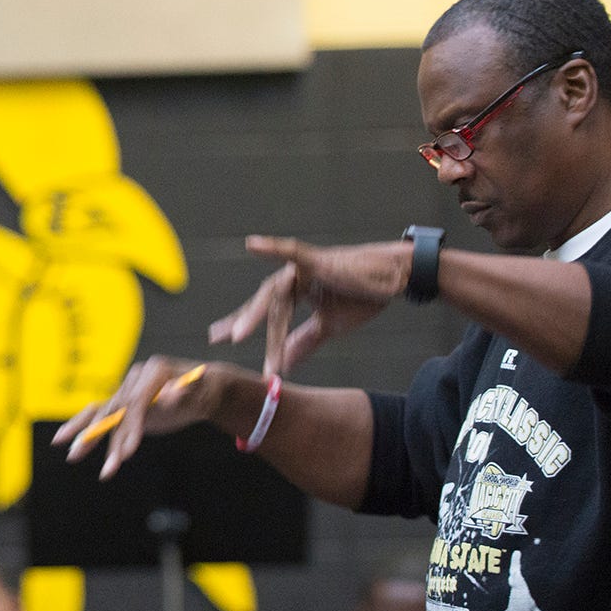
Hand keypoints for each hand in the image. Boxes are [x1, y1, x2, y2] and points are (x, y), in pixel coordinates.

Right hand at [51, 355, 227, 480]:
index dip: (132, 427)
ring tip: (73, 457)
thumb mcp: (202, 391)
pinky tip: (61, 440)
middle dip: (108, 439)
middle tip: (105, 465)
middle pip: (117, 410)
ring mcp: (126, 390)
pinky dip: (81, 427)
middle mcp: (135, 378)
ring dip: (89, 438)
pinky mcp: (122, 404)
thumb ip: (185, 392)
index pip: (138, 401)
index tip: (129, 452)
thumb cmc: (205, 389)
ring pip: (103, 414)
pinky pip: (98, 415)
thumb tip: (171, 394)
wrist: (201, 388)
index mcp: (153, 371)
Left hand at [207, 235, 412, 374]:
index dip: (243, 324)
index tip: (219, 338)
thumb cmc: (361, 295)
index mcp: (294, 294)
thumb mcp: (328, 326)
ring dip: (258, 316)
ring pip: (276, 295)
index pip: (265, 313)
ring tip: (240, 335)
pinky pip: (293, 253)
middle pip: (263, 304)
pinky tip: (253, 244)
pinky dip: (273, 248)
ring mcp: (303, 269)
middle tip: (217, 338)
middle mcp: (293, 279)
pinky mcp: (318, 260)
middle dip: (240, 321)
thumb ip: (304, 342)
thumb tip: (286, 366)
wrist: (393, 279)